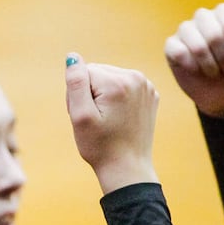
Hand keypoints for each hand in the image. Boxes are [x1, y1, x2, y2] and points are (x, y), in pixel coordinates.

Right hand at [64, 55, 159, 193]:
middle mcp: (136, 77)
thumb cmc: (100, 146)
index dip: (78, 95)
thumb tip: (73, 56)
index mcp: (118, 82)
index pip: (84, 73)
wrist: (127, 168)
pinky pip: (124, 87)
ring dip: (103, 96)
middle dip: (91, 93)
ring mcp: (146, 85)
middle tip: (96, 120)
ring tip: (107, 120)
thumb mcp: (80, 116)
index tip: (87, 116)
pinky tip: (119, 118)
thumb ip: (76, 83)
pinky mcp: (150, 94)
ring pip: (110, 79)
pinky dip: (118, 100)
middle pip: (98, 73)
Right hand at [164, 0, 223, 119]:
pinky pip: (178, 51)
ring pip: (196, 43)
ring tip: (212, 71)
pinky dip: (190, 65)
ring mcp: (186, 31)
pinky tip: (195, 70)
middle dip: (222, 59)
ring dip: (207, 64)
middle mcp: (205, 18)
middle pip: (213, 34)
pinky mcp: (171, 46)